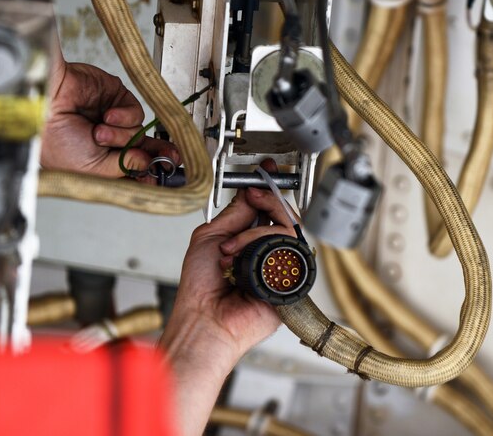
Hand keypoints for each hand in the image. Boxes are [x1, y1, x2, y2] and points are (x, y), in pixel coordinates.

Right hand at [41, 59, 177, 177]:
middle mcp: (107, 141)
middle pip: (143, 149)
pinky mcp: (116, 98)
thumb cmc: (54, 139)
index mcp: (98, 162)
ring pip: (139, 132)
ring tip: (100, 132)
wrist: (44, 104)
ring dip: (123, 135)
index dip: (150, 172)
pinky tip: (108, 116)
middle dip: (158, 155)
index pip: (132, 169)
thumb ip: (123, 167)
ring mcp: (112, 120)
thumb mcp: (92, 166)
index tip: (168, 176)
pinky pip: (136, 113)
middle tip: (174, 159)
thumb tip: (147, 165)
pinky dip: (125, 117)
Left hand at [159, 161, 291, 434]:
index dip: (268, 188)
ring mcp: (280, 263)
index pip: (267, 207)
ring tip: (230, 248)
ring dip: (254, 230)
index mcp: (247, 239)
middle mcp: (267, 250)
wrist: (205, 320)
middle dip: (265, 199)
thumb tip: (251, 190)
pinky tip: (242, 257)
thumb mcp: (210, 238)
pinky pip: (291, 248)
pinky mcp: (291, 278)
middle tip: (253, 197)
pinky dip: (263, 244)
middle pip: (283, 212)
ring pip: (288, 227)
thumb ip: (234, 213)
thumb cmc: (201, 290)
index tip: (264, 172)